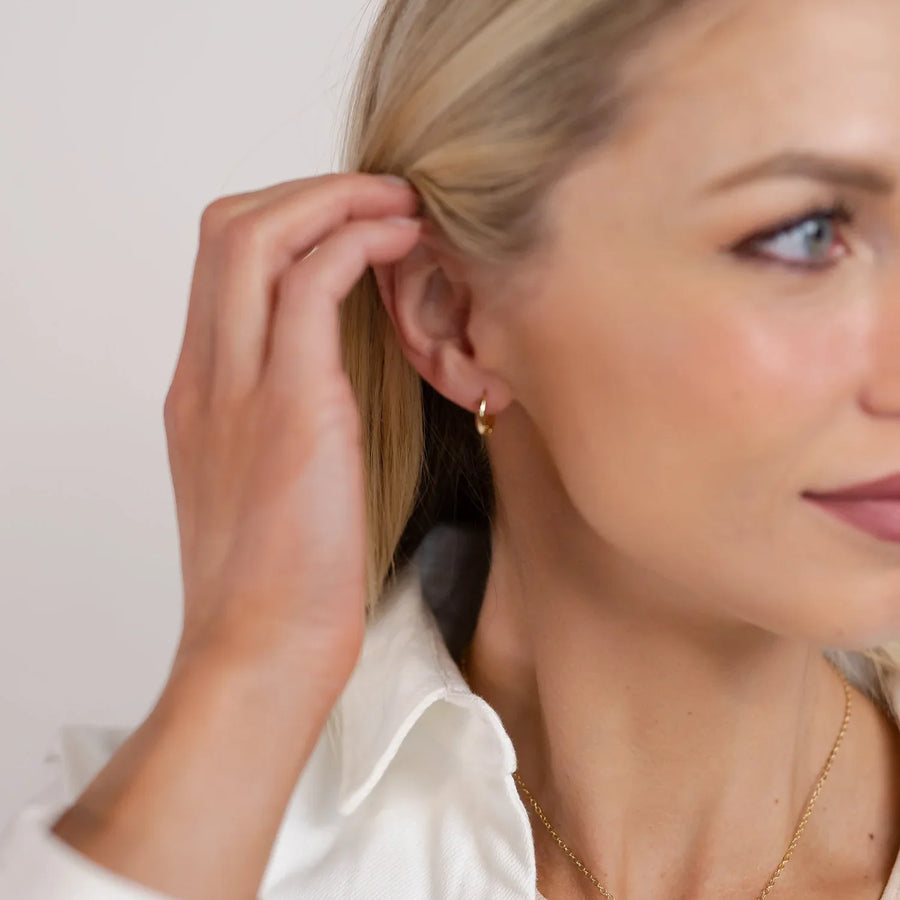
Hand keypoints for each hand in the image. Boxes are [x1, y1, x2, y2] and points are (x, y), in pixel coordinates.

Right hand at [163, 172, 420, 695]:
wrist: (261, 650)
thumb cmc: (276, 583)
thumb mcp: (261, 485)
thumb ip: (279, 422)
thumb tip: (332, 388)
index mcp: (200, 391)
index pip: (222, 263)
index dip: (289, 221)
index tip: (351, 222)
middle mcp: (207, 374)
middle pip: (229, 227)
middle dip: (309, 192)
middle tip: (381, 197)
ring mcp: (239, 386)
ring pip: (260, 236)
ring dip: (336, 201)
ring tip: (401, 205)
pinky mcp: (292, 407)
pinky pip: (312, 286)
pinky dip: (356, 244)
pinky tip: (403, 244)